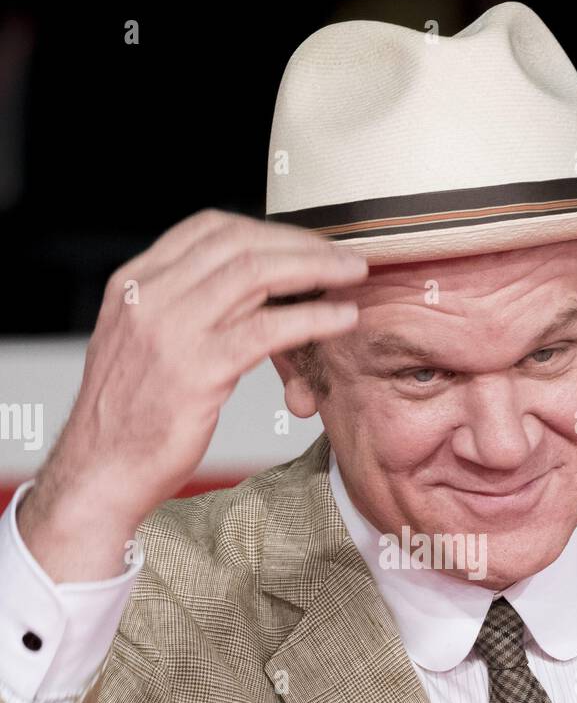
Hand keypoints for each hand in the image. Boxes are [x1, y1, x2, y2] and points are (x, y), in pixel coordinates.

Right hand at [17, 210, 367, 579]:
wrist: (98, 473)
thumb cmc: (127, 420)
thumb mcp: (139, 346)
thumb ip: (176, 311)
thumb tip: (238, 296)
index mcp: (131, 284)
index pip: (207, 228)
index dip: (266, 230)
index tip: (305, 243)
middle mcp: (148, 297)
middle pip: (238, 243)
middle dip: (300, 244)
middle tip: (342, 256)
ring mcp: (171, 331)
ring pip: (256, 274)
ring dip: (315, 269)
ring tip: (352, 276)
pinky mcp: (197, 370)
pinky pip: (268, 330)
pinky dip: (313, 319)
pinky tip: (341, 320)